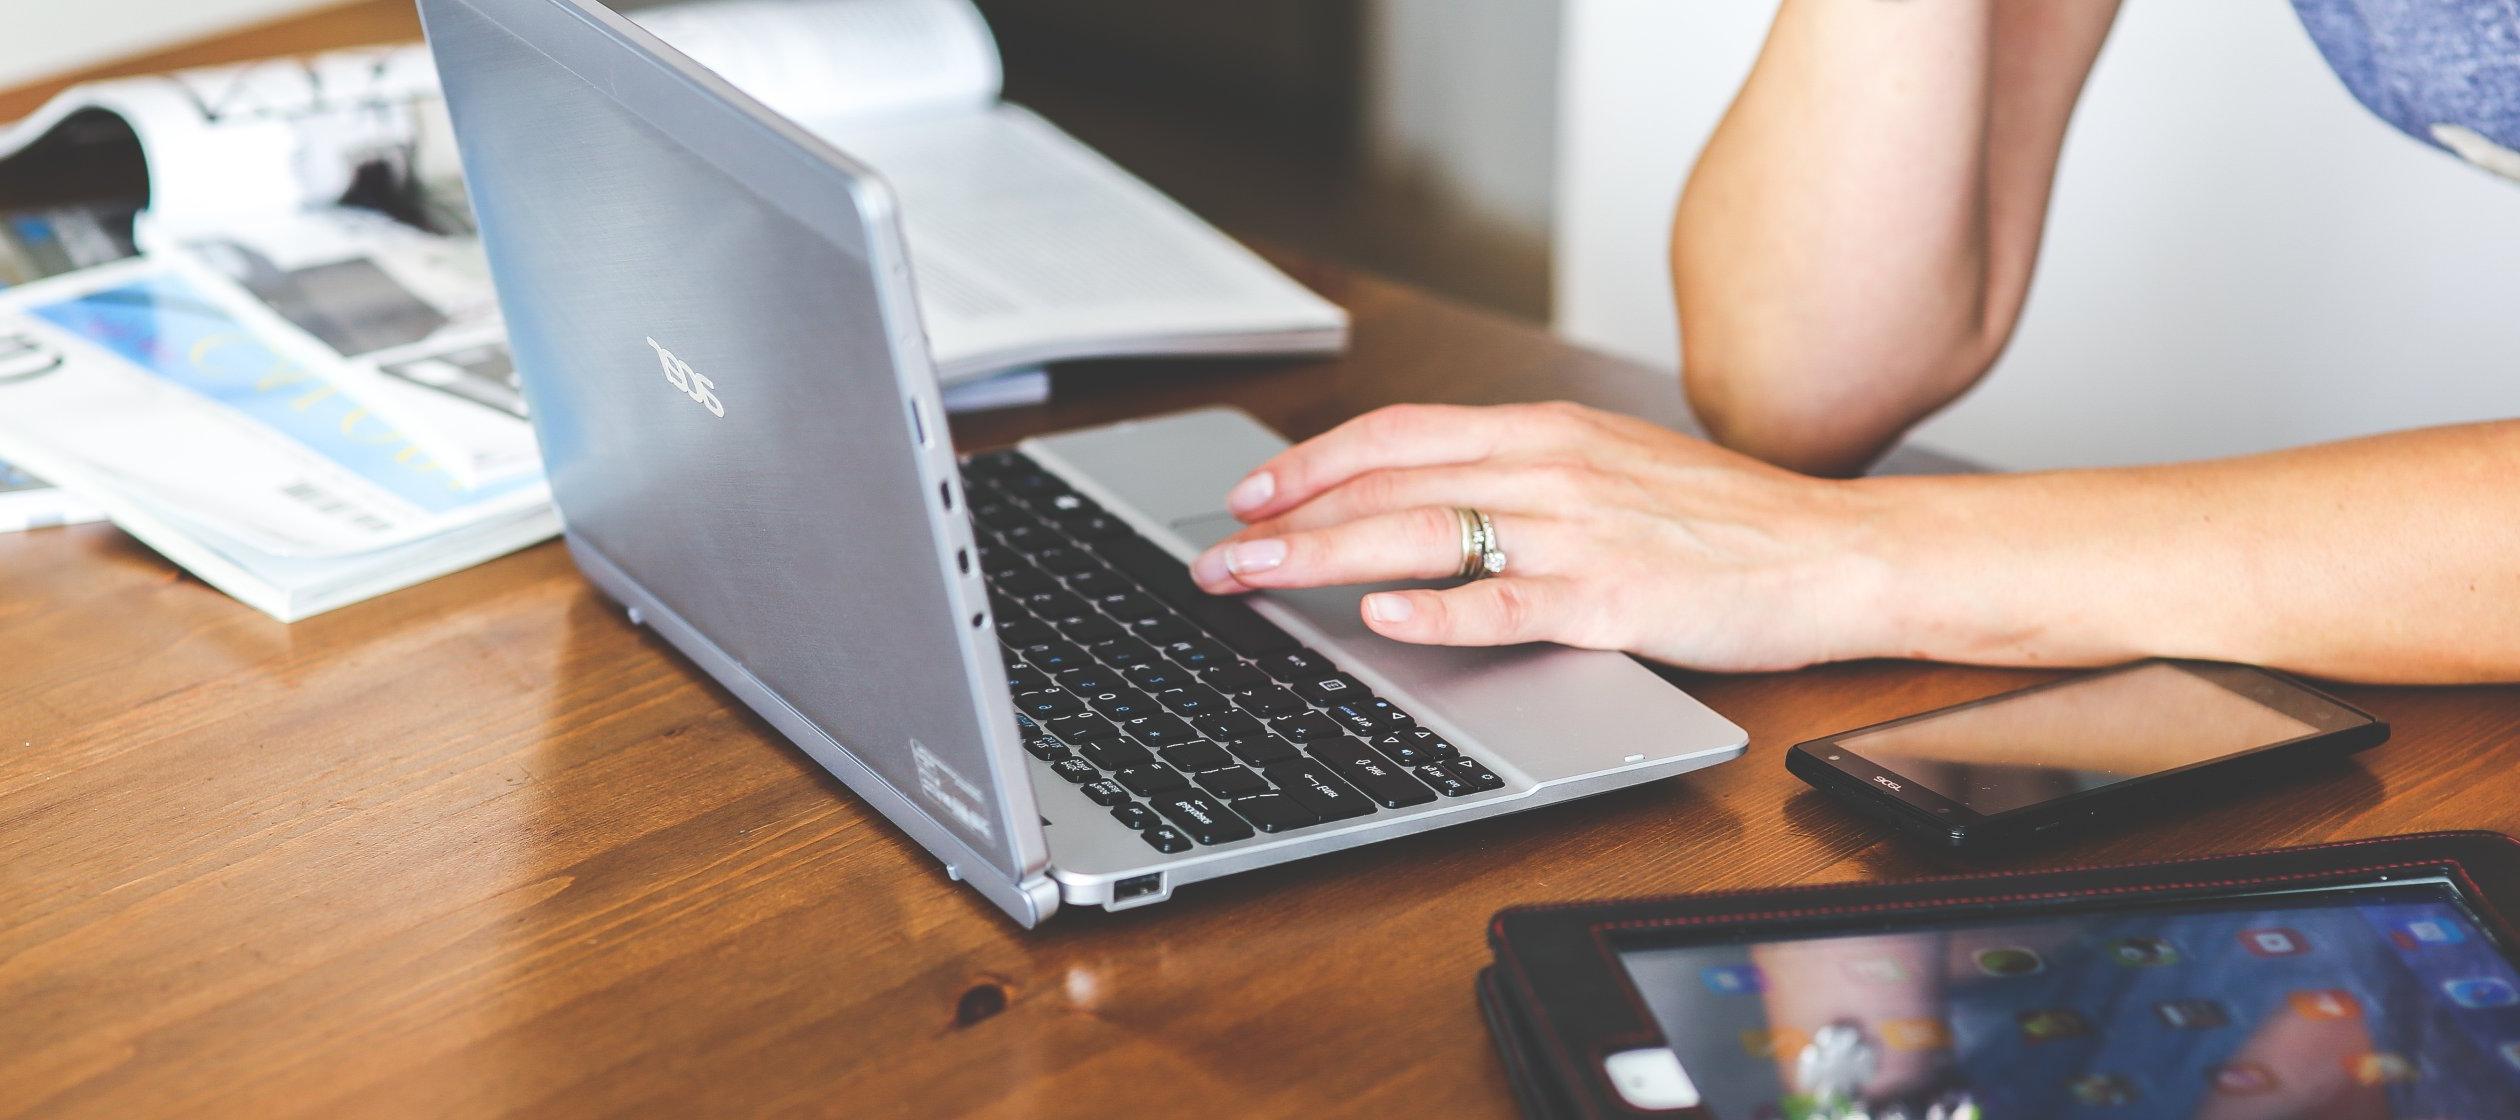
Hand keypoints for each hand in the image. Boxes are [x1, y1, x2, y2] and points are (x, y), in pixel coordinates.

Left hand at [1187, 402, 1899, 671]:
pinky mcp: (1610, 600)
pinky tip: (1382, 621)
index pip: (1399, 433)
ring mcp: (1577, 533)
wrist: (1833, 552)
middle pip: (1387, 483)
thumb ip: (1520, 475)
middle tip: (1215, 554)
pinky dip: (1437, 611)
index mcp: (1545, 432)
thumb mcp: (1610, 466)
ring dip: (1323, 559)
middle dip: (1287, 519)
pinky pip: (1506, 603)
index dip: (1313, 461)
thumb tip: (1425, 498)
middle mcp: (1549, 470)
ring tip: (1255, 578)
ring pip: (1423, 534)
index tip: (1250, 491)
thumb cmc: (1723, 521)